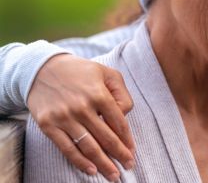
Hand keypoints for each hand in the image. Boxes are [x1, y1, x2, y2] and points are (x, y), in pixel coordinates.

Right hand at [27, 53, 134, 180]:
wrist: (42, 69)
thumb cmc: (81, 72)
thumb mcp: (107, 73)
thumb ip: (121, 93)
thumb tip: (124, 116)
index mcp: (99, 93)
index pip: (118, 123)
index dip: (127, 140)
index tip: (132, 152)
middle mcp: (82, 106)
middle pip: (106, 137)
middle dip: (119, 154)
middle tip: (128, 166)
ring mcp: (64, 117)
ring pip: (88, 146)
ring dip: (103, 163)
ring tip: (113, 175)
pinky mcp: (48, 125)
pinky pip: (67, 148)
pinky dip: (80, 162)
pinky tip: (91, 170)